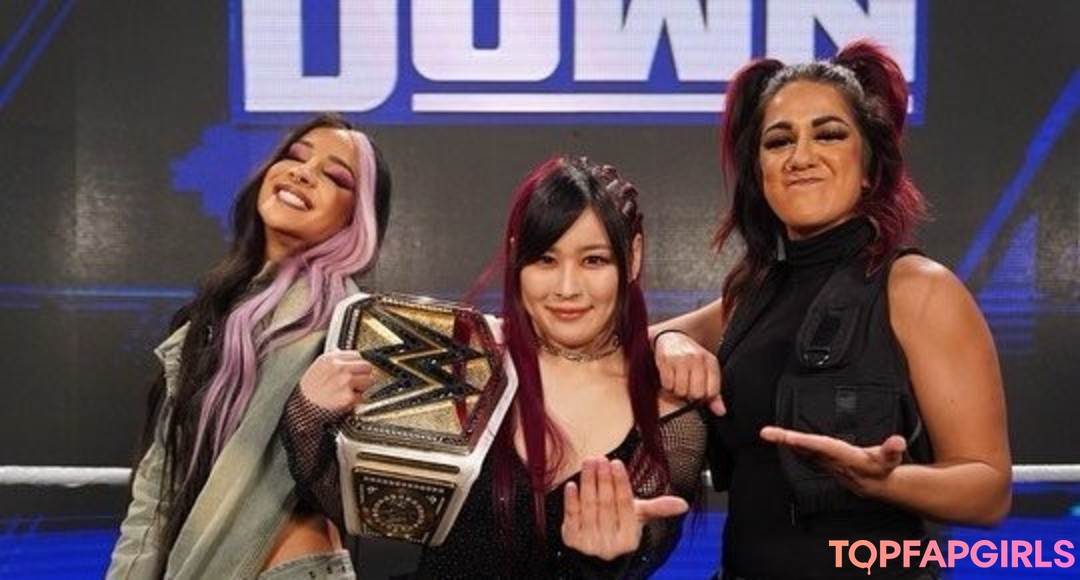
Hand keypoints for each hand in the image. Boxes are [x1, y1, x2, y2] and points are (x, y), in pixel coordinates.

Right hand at [298, 350, 373, 412]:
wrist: (304, 408)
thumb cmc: (310, 390)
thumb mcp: (318, 367)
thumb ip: (333, 359)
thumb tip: (344, 353)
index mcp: (331, 358)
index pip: (358, 355)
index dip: (358, 364)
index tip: (357, 369)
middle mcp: (339, 368)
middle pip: (367, 366)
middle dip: (364, 374)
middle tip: (357, 381)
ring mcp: (345, 382)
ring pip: (369, 380)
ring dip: (363, 387)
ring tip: (351, 391)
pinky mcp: (349, 397)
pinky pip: (363, 396)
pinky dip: (357, 400)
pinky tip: (347, 400)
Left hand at [561, 458, 688, 560]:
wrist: (595, 555)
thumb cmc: (619, 527)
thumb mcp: (638, 518)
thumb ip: (657, 508)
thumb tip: (684, 504)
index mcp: (630, 537)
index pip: (625, 505)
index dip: (620, 483)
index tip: (616, 463)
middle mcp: (611, 543)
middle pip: (607, 504)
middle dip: (603, 479)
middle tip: (600, 458)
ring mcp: (590, 543)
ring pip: (589, 507)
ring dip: (588, 482)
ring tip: (588, 463)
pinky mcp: (571, 541)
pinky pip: (572, 517)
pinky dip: (572, 501)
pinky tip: (572, 485)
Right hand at [653, 331, 724, 414]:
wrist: (672, 338)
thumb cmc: (692, 359)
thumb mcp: (707, 372)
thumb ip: (714, 394)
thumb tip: (721, 412)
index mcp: (710, 362)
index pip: (712, 392)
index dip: (705, 397)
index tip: (700, 392)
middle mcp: (697, 359)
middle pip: (696, 393)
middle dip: (690, 395)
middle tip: (687, 387)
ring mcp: (680, 359)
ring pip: (681, 391)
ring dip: (678, 391)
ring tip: (678, 382)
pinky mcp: (665, 361)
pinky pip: (667, 385)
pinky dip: (667, 385)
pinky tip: (670, 377)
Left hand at [760, 426, 906, 498]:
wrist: (874, 484)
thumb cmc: (881, 468)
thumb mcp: (889, 459)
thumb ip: (892, 450)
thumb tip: (897, 441)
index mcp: (841, 455)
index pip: (819, 446)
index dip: (804, 441)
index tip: (789, 437)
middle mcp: (828, 459)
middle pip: (802, 447)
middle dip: (785, 440)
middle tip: (766, 433)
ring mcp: (823, 461)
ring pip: (800, 450)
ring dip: (784, 442)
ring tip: (769, 434)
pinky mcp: (822, 460)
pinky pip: (804, 452)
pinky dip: (792, 445)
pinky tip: (783, 440)